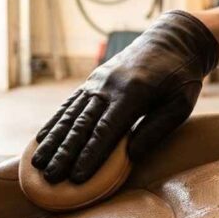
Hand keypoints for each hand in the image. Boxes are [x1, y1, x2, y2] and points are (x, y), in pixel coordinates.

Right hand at [32, 11, 218, 183]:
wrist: (172, 39)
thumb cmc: (181, 76)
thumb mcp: (181, 102)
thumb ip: (157, 128)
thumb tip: (131, 155)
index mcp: (133, 92)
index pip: (106, 130)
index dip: (90, 155)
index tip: (77, 178)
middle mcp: (109, 86)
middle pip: (81, 124)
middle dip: (64, 153)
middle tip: (50, 177)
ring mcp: (97, 81)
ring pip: (70, 115)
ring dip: (53, 140)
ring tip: (37, 163)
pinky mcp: (93, 80)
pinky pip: (70, 103)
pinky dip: (54, 121)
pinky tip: (42, 138)